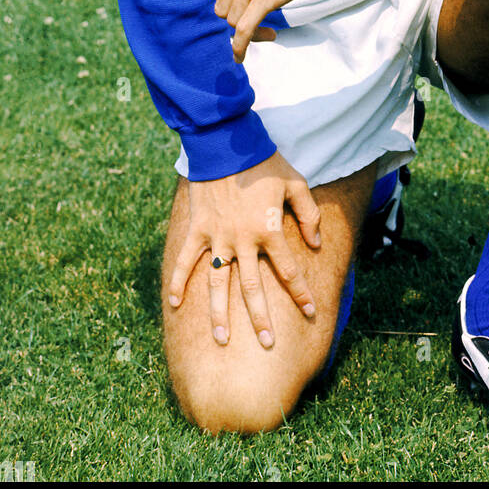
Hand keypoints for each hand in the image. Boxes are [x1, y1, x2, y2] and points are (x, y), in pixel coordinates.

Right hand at [167, 152, 321, 346]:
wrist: (227, 143)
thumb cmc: (265, 162)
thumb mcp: (296, 182)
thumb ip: (308, 213)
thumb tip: (315, 243)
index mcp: (270, 230)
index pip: (289, 271)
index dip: (301, 293)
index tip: (311, 312)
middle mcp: (244, 240)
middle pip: (253, 288)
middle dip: (261, 319)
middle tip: (268, 345)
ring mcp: (218, 237)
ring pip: (219, 284)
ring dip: (219, 313)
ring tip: (222, 340)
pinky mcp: (197, 229)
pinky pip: (185, 260)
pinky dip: (178, 281)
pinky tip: (173, 304)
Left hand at [213, 0, 352, 62]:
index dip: (234, 6)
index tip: (252, 12)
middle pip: (224, 8)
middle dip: (239, 21)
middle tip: (264, 26)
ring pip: (233, 22)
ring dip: (248, 34)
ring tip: (271, 33)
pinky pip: (244, 30)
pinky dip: (239, 48)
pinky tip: (241, 58)